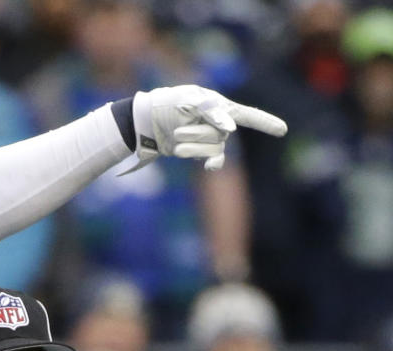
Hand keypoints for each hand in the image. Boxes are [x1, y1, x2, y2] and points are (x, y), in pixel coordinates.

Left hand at [132, 85, 286, 170]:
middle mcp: (221, 124)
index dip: (266, 122)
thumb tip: (231, 130)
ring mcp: (212, 140)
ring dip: (193, 146)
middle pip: (221, 135)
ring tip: (176, 139)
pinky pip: (214, 160)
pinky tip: (210, 167)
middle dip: (197, 133)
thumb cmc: (170, 103)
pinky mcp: (202, 153)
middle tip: (177, 130)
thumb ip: (211, 111)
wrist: (149, 121)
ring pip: (214, 148)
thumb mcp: (188, 100)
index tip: (283, 130)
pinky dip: (212, 162)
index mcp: (221, 106)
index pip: (249, 115)